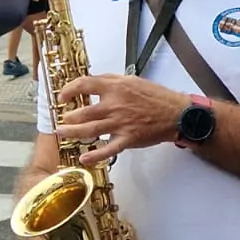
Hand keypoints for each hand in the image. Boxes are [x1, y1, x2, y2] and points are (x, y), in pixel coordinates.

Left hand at [53, 74, 188, 165]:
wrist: (177, 113)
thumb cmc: (157, 96)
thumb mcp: (133, 81)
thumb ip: (112, 82)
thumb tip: (92, 83)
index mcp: (116, 87)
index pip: (84, 84)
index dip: (69, 90)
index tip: (63, 96)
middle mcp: (115, 105)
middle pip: (82, 112)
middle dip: (68, 117)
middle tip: (63, 119)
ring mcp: (120, 123)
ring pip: (89, 130)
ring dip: (72, 133)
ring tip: (62, 133)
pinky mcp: (127, 138)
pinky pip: (108, 149)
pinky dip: (95, 155)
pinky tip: (84, 158)